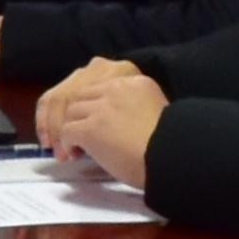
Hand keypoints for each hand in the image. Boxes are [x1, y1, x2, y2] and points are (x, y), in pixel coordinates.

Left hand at [35, 59, 166, 183]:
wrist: (170, 157)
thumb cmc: (169, 144)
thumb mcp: (156, 112)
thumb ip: (135, 107)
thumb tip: (119, 121)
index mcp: (136, 81)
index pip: (102, 86)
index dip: (95, 105)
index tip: (97, 121)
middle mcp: (117, 88)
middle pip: (83, 95)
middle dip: (79, 114)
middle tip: (80, 134)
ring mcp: (102, 107)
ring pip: (72, 112)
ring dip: (71, 128)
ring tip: (76, 146)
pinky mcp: (90, 127)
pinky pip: (67, 131)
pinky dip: (67, 143)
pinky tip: (74, 153)